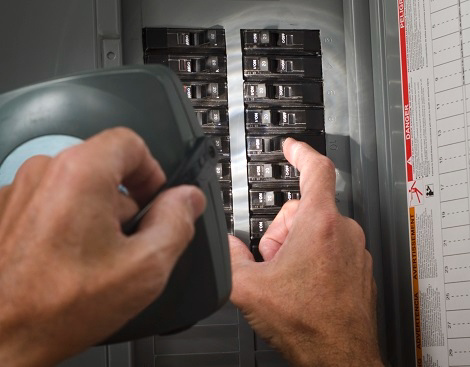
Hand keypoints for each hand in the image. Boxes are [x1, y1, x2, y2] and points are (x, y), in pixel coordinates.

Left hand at [0, 128, 205, 366]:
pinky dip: (71, 223)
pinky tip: (72, 262)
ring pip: (79, 187)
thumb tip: (188, 199)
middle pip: (105, 166)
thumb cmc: (59, 307)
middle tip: (131, 241)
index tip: (155, 200)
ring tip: (99, 258)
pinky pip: (54, 203)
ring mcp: (21, 192)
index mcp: (80, 174)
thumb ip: (177, 222)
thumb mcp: (145, 266)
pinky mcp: (8, 213)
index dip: (152, 170)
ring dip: (99, 215)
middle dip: (127, 200)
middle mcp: (45, 173)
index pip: (130, 142)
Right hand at [229, 138, 381, 365]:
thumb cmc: (309, 325)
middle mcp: (344, 232)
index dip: (301, 152)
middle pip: (304, 208)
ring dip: (296, 245)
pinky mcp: (359, 266)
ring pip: (317, 228)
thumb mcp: (250, 289)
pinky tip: (303, 284)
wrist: (341, 356)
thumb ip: (230, 257)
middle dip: (281, 230)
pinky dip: (313, 257)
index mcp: (320, 225)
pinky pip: (331, 246)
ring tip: (288, 277)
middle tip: (273, 260)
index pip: (316, 169)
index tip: (292, 146)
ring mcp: (354, 250)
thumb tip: (227, 245)